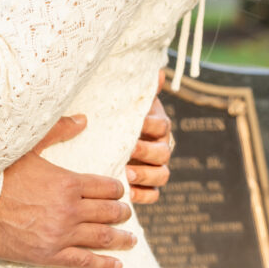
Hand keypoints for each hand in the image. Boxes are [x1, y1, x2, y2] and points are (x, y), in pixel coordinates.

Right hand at [0, 115, 134, 267]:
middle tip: (125, 213)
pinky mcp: (49, 254)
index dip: (116, 189)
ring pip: (103, 237)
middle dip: (121, 212)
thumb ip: (58, 131)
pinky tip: (117, 264)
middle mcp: (70, 210)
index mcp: (68, 182)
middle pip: (109, 212)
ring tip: (131, 239)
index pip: (107, 187)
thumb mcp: (28, 146)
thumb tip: (83, 119)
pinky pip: (84, 261)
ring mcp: (61, 234)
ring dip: (121, 238)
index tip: (118, 191)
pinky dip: (104, 264)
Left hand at [126, 72, 173, 203]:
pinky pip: (153, 195)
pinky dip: (143, 196)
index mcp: (156, 126)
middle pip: (164, 152)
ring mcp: (154, 168)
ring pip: (162, 175)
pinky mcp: (146, 186)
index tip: (137, 123)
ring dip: (146, 175)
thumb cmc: (114, 117)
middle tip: (130, 149)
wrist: (105, 136)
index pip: (162, 126)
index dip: (152, 125)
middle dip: (147, 151)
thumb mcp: (123, 102)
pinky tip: (128, 193)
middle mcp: (159, 147)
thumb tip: (158, 71)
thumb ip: (139, 89)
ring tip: (127, 173)